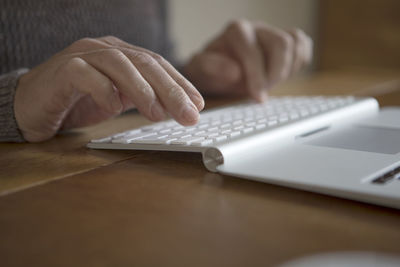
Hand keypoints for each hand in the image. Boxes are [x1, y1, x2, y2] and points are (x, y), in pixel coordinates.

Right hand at [14, 36, 203, 141]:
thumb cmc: (78, 101)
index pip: (158, 65)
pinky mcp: (63, 69)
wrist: (33, 106)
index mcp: (122, 54)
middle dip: (171, 90)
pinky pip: (87, 75)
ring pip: (120, 65)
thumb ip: (144, 98)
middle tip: (189, 114)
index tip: (199, 105)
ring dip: (143, 90)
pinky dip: (104, 91)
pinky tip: (114, 108)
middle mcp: (106, 50)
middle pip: (145, 63)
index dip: (181, 84)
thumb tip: (180, 108)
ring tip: (159, 114)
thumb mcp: (119, 99)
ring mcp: (83, 55)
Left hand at [184, 19, 312, 100]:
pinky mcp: (285, 41)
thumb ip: (210, 68)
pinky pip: (303, 45)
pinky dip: (299, 62)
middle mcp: (257, 28)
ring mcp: (273, 33)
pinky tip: (283, 75)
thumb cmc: (209, 70)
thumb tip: (235, 72)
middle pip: (281, 43)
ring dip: (287, 70)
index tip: (257, 97)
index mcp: (236, 32)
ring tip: (270, 84)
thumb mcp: (200, 71)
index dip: (257, 75)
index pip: (253, 49)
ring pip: (295, 43)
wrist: (216, 69)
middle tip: (264, 93)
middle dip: (275, 73)